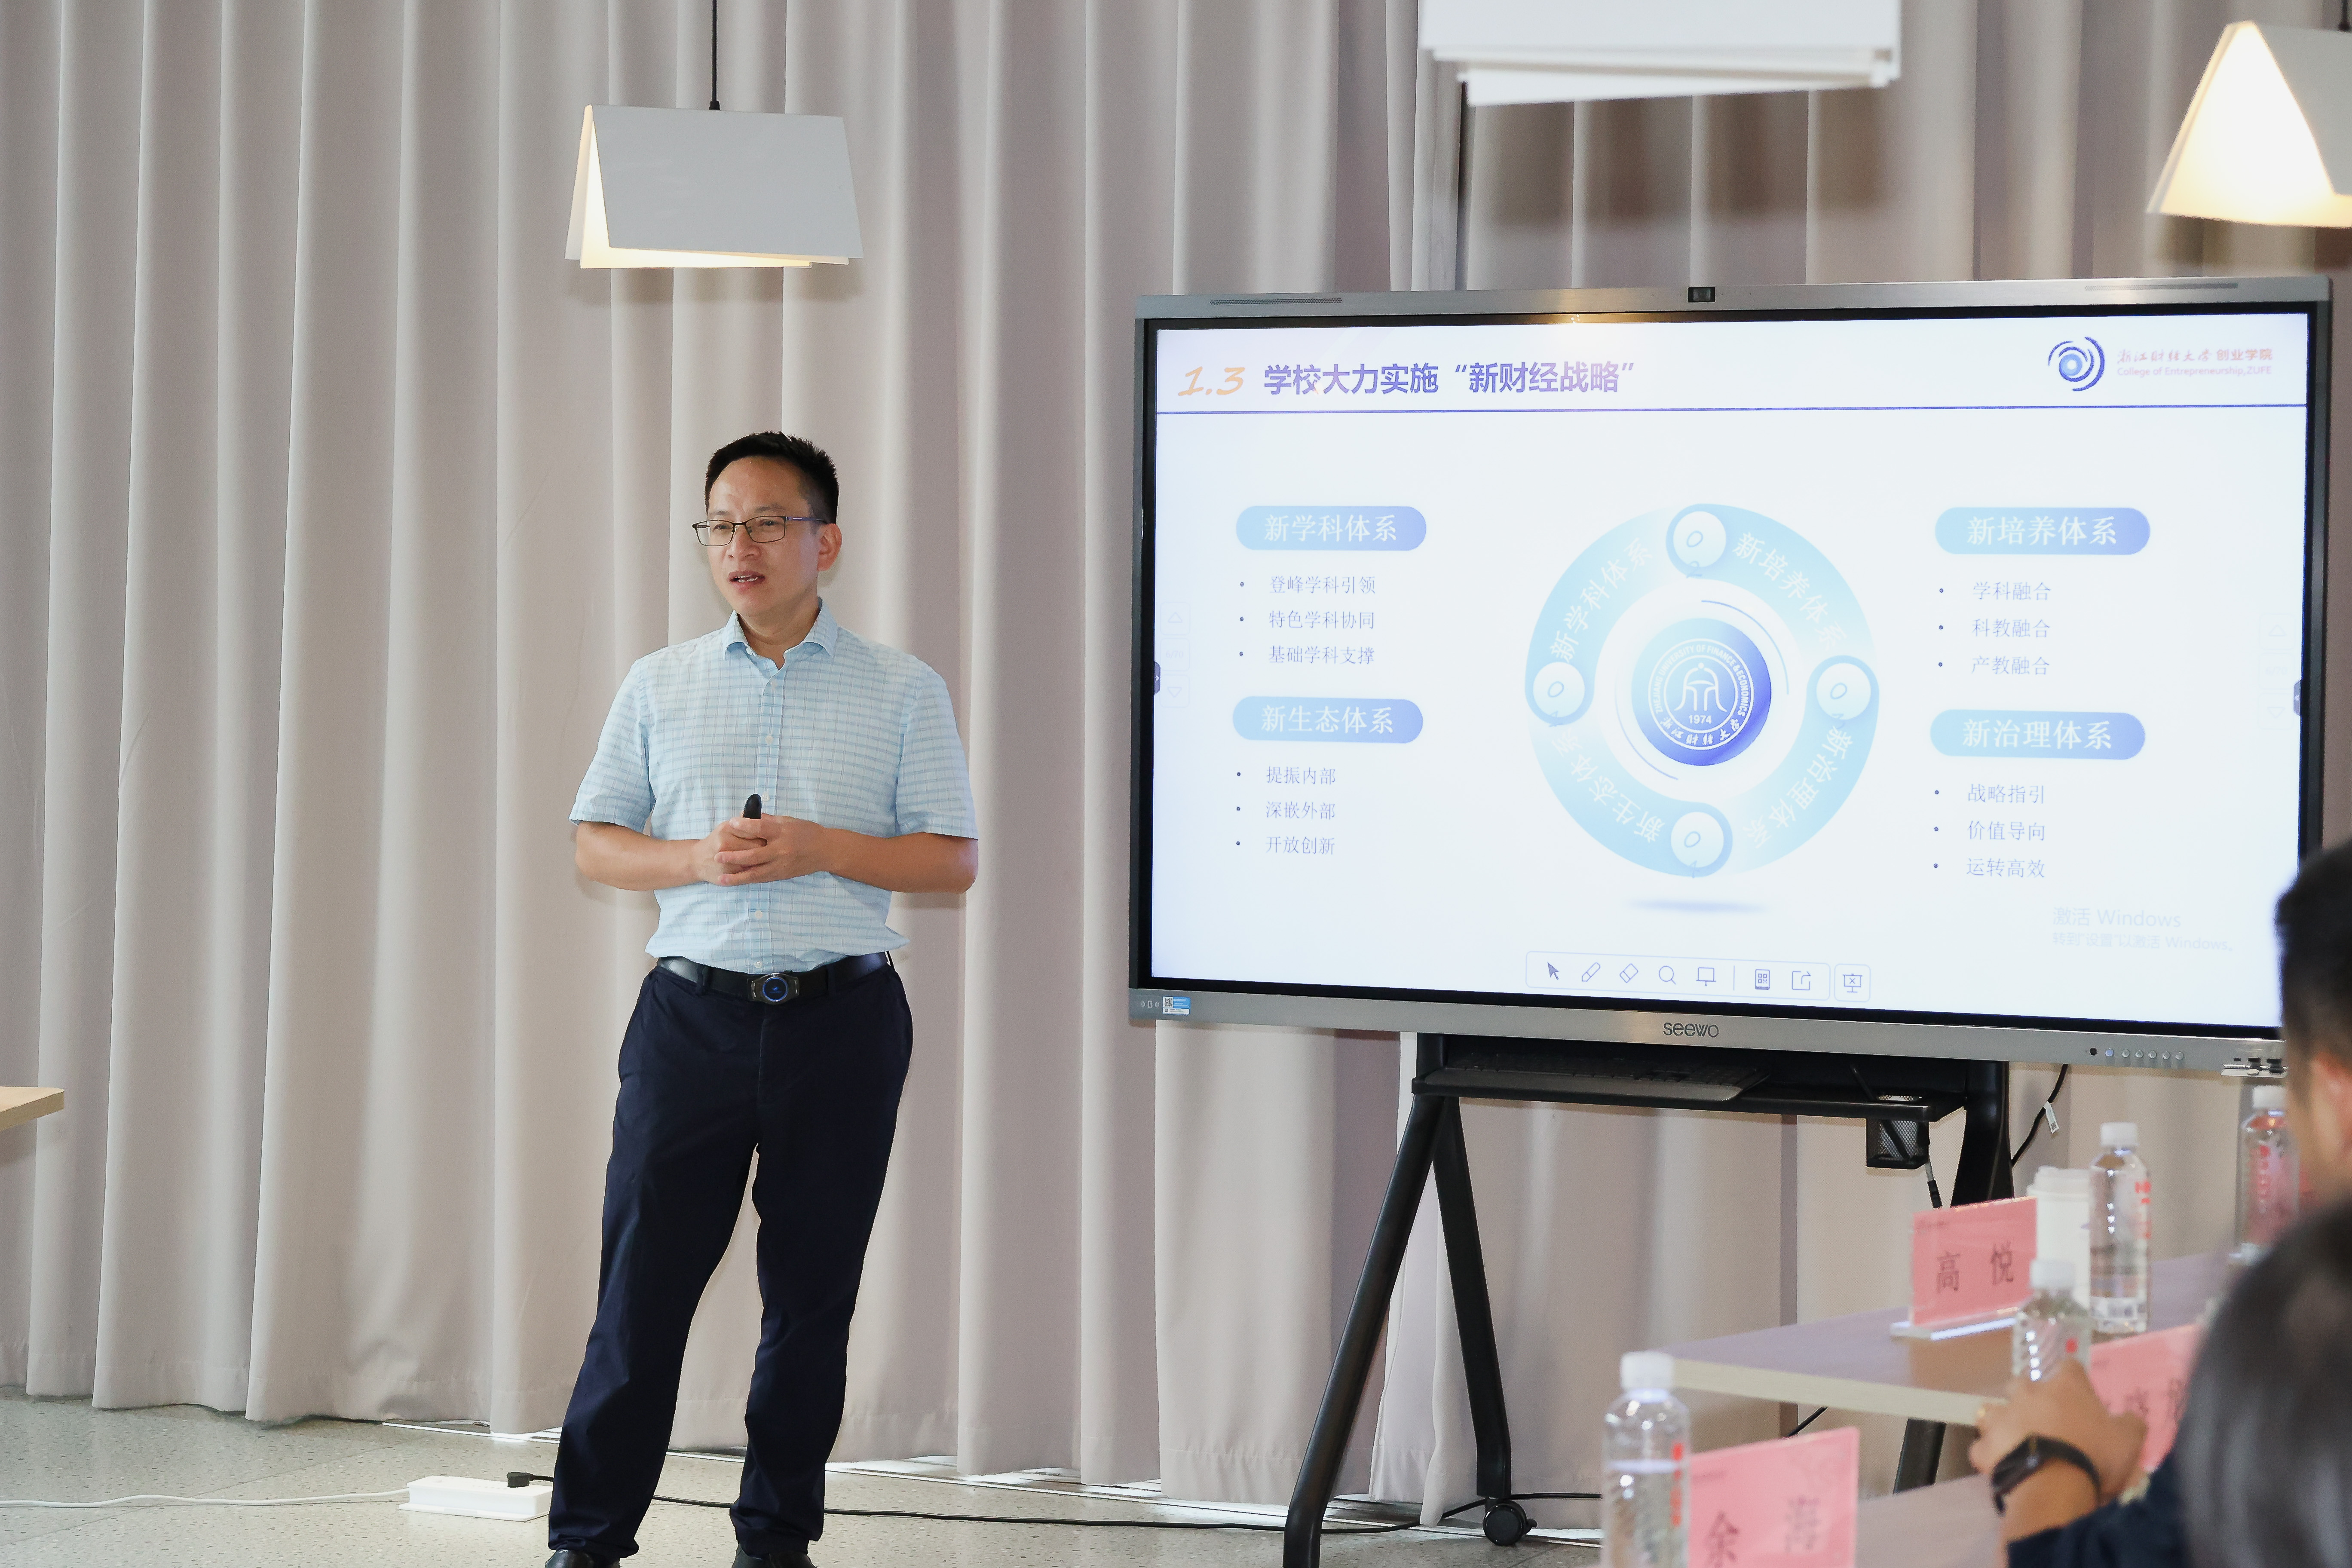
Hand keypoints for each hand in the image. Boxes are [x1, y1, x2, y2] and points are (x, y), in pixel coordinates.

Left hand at [699, 812, 833, 885]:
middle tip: (717, 856)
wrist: (826, 851)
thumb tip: (749, 815)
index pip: (761, 828)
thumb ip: (769, 820)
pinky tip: (736, 881)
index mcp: (783, 833)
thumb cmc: (808, 832)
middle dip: (734, 856)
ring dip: (737, 877)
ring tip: (721, 878)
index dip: (745, 825)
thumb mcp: (789, 821)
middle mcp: (781, 850)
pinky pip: (762, 878)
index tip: (730, 822)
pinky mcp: (782, 875)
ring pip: (756, 873)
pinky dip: (748, 880)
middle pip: (754, 855)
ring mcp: (781, 865)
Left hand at [1969, 1359, 2146, 1504]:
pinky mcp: (1984, 1446)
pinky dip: (1990, 1454)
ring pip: (1992, 1409)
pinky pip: (1982, 1446)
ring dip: (2002, 1420)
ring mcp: (2001, 1417)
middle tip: (2044, 1419)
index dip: (2076, 1379)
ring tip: (2015, 1438)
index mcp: (2065, 1387)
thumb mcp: (2128, 1440)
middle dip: (2030, 1396)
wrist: (2055, 1484)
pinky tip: (2001, 1464)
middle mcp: (2027, 1393)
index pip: (2070, 1367)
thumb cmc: (2094, 1455)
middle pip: (2023, 1383)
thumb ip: (2130, 1423)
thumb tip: (2130, 1417)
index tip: (2081, 1393)